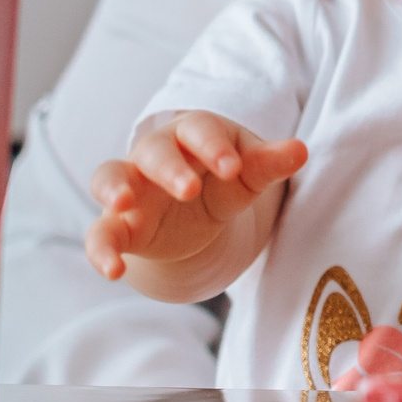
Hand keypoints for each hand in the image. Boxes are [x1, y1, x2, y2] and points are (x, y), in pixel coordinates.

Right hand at [86, 111, 305, 282]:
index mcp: (192, 134)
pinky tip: (114, 272)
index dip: (214, 146)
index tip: (233, 168)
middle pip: (155, 151)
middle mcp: (155, 154)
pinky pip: (100, 232)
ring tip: (122, 204)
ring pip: (111, 176)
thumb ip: (269, 163)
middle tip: (189, 189)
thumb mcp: (248, 173)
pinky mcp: (119, 224)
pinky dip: (100, 250)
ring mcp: (131, 187)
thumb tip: (301, 150)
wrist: (193, 209)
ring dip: (114, 188)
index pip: (199, 129)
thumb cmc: (223, 178)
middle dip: (171, 168)